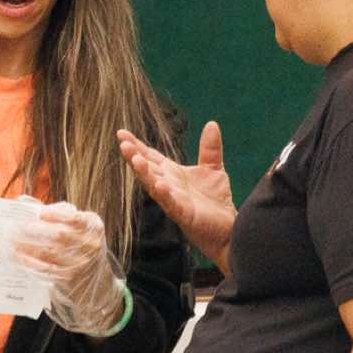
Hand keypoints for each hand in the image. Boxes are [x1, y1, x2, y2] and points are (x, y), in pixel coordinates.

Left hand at [10, 204, 123, 335]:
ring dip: (28, 247)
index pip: (75, 218)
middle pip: (60, 235)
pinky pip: (47, 269)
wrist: (91, 271)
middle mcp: (91, 245)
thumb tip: (23, 201)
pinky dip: (31, 262)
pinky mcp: (70, 277)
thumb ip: (53, 211)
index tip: (39, 213)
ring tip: (12, 241)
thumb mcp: (75, 224)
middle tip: (15, 227)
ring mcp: (81, 263)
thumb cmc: (77, 239)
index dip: (57, 215)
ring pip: (50, 253)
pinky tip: (20, 256)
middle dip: (36, 230)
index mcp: (94, 226)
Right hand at [116, 121, 235, 266]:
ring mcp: (173, 200)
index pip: (151, 157)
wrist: (230, 228)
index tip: (122, 133)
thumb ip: (210, 148)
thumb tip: (211, 124)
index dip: (137, 145)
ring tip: (135, 160)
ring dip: (143, 173)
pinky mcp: (183, 214)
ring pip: (153, 185)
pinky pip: (170, 203)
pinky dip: (164, 194)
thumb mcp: (214, 169)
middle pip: (147, 169)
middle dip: (134, 157)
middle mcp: (168, 186)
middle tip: (123, 144)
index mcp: (172, 174)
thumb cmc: (217, 202)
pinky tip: (159, 184)